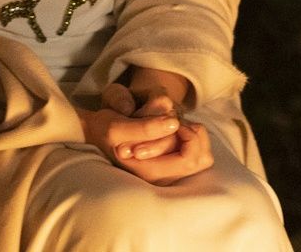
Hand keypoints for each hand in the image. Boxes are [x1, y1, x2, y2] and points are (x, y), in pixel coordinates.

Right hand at [82, 82, 213, 185]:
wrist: (97, 133)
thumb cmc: (106, 130)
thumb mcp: (118, 126)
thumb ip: (145, 127)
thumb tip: (174, 123)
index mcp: (149, 173)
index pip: (189, 158)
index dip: (187, 136)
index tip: (172, 121)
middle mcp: (162, 177)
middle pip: (201, 159)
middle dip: (193, 135)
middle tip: (176, 122)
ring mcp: (168, 172)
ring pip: (203, 156)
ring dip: (194, 136)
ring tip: (176, 126)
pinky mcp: (171, 164)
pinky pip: (198, 152)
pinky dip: (192, 137)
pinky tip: (176, 129)